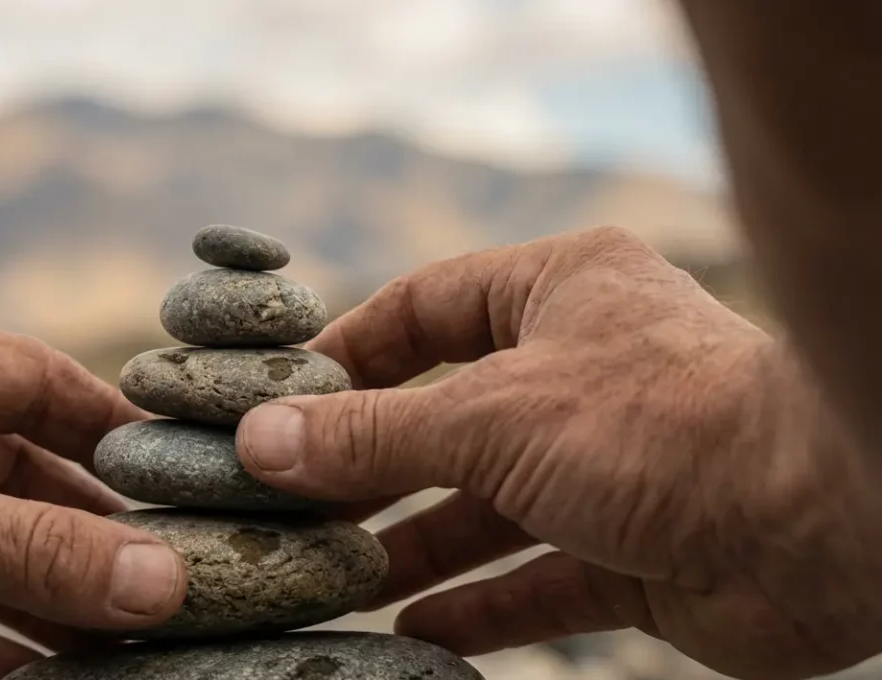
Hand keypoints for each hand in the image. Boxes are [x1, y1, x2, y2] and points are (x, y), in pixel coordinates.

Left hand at [0, 298, 185, 679]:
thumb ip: (29, 552)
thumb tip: (157, 580)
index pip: (26, 379)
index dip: (104, 423)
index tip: (179, 469)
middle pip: (8, 477)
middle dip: (82, 529)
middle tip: (165, 572)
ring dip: (40, 597)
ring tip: (125, 634)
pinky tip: (43, 675)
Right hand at [236, 227, 881, 679]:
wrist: (825, 523)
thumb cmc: (660, 424)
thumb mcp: (491, 418)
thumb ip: (374, 435)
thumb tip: (259, 443)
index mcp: (557, 293)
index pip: (426, 309)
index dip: (349, 353)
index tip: (276, 400)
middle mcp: (583, 373)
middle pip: (447, 418)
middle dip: (370, 467)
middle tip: (288, 508)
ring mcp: (611, 466)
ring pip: (488, 507)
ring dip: (415, 545)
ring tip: (331, 580)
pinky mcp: (637, 552)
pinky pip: (537, 581)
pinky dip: (478, 608)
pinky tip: (413, 635)